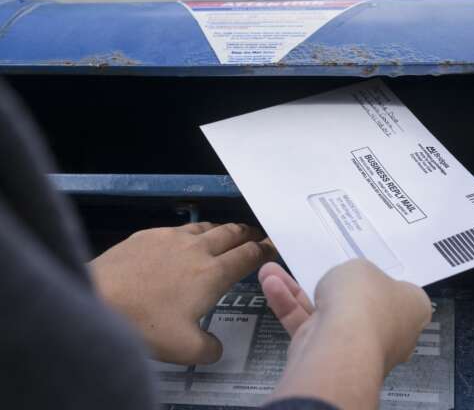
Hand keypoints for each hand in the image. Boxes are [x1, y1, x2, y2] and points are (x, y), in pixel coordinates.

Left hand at [91, 222, 274, 364]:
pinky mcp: (149, 234)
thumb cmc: (144, 322)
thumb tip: (216, 348)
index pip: (248, 255)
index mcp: (212, 273)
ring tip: (225, 234)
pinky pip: (180, 228)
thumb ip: (209, 349)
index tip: (271, 247)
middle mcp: (197, 249)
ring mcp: (172, 238)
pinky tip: (183, 240)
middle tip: (254, 236)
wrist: (100, 296)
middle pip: (232, 233)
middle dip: (247, 234)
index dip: (264, 250)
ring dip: (222, 230)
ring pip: (207, 227)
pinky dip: (192, 232)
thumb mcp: (184, 349)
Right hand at [259, 260, 430, 408]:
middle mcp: (389, 331)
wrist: (342, 343)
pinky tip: (270, 284)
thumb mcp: (362, 267)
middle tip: (322, 266)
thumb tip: (350, 284)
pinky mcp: (328, 354)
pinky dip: (288, 304)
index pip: (402, 291)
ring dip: (297, 291)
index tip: (367, 266)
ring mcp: (358, 345)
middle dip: (335, 285)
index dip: (383, 278)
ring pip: (326, 311)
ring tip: (273, 271)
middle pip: (361, 302)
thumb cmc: (366, 302)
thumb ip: (356, 274)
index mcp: (413, 309)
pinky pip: (306, 324)